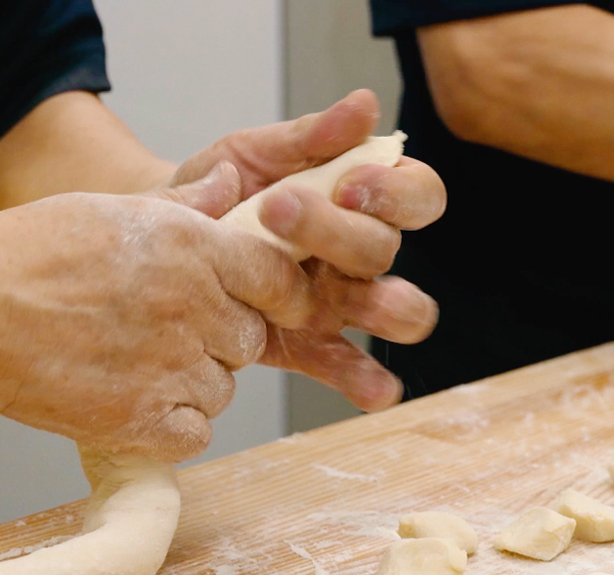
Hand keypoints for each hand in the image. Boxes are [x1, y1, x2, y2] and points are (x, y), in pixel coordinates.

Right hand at [0, 183, 320, 461]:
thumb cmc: (36, 255)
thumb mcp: (114, 210)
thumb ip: (188, 204)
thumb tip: (235, 181)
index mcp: (193, 250)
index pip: (280, 282)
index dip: (285, 299)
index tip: (276, 308)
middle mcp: (193, 309)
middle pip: (250, 341)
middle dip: (222, 340)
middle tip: (172, 331)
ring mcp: (172, 369)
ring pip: (222, 390)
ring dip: (194, 384)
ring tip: (138, 361)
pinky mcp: (145, 420)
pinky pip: (195, 433)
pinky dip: (173, 425)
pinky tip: (137, 400)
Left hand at [167, 90, 445, 401]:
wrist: (160, 241)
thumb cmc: (215, 191)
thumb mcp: (251, 153)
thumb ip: (309, 137)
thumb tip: (367, 106)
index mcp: (358, 202)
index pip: (417, 194)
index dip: (397, 192)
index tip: (349, 183)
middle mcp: (359, 255)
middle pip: (387, 249)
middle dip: (343, 233)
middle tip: (280, 211)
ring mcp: (340, 304)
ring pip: (397, 312)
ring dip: (384, 311)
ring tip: (342, 303)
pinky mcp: (311, 346)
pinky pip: (349, 367)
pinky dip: (366, 381)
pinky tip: (375, 391)